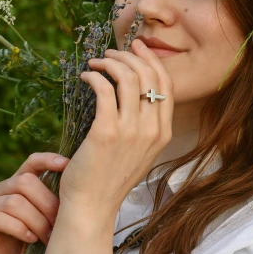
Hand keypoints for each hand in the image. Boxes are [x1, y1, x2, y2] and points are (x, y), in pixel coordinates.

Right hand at [0, 153, 68, 253]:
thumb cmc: (30, 246)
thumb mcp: (46, 219)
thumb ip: (55, 202)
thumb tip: (84, 188)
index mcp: (17, 185)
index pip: (31, 163)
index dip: (48, 161)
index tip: (68, 166)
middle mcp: (1, 191)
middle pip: (25, 182)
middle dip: (47, 203)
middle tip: (60, 223)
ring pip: (15, 202)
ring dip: (37, 221)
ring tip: (48, 237)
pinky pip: (0, 217)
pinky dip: (19, 228)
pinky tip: (31, 239)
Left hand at [58, 38, 173, 220]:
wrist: (93, 206)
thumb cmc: (111, 179)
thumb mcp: (140, 152)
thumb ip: (145, 126)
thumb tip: (137, 93)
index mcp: (163, 133)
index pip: (166, 85)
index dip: (152, 61)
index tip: (138, 47)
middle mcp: (152, 130)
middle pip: (149, 76)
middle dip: (129, 56)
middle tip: (111, 53)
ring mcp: (131, 131)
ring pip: (128, 78)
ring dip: (110, 63)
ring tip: (96, 63)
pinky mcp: (106, 131)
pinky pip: (104, 89)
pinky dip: (94, 77)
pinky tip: (86, 77)